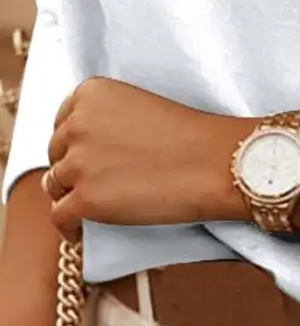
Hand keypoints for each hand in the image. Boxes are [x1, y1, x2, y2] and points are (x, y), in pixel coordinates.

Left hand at [45, 78, 253, 240]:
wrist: (218, 164)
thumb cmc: (195, 137)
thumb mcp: (144, 108)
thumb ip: (110, 120)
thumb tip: (89, 151)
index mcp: (92, 93)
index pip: (63, 120)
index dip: (74, 142)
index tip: (87, 156)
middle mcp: (77, 123)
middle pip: (56, 152)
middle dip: (72, 167)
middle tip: (93, 183)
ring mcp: (79, 163)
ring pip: (56, 184)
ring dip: (70, 195)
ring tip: (87, 207)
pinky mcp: (86, 199)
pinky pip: (61, 217)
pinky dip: (68, 227)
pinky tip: (79, 232)